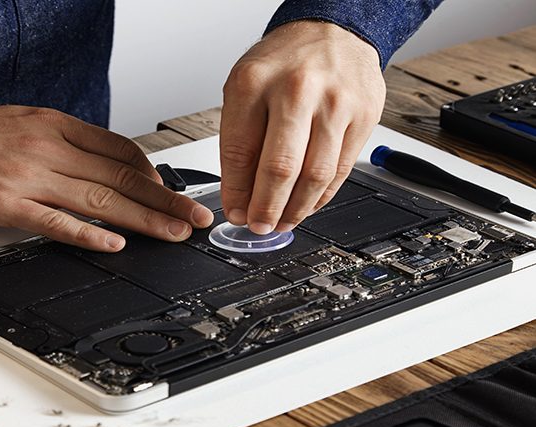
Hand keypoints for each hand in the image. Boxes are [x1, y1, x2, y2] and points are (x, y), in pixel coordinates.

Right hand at [0, 106, 213, 250]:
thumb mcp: (17, 125)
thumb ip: (59, 144)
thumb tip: (99, 167)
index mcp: (51, 124)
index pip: (118, 148)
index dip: (152, 173)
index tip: (170, 192)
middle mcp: (44, 146)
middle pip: (119, 176)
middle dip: (164, 200)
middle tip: (194, 218)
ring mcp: (25, 175)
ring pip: (99, 198)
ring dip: (143, 220)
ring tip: (172, 235)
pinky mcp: (3, 204)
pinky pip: (55, 221)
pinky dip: (88, 233)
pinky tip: (114, 243)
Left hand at [219, 20, 385, 233]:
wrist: (332, 30)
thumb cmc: (283, 62)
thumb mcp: (244, 88)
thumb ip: (240, 140)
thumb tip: (240, 197)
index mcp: (254, 83)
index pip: (239, 153)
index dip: (236, 192)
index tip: (234, 211)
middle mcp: (297, 91)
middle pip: (280, 168)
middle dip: (265, 208)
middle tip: (258, 225)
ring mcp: (335, 103)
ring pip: (315, 176)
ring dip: (295, 210)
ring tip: (281, 222)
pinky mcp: (364, 116)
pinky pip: (341, 171)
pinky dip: (321, 196)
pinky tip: (306, 205)